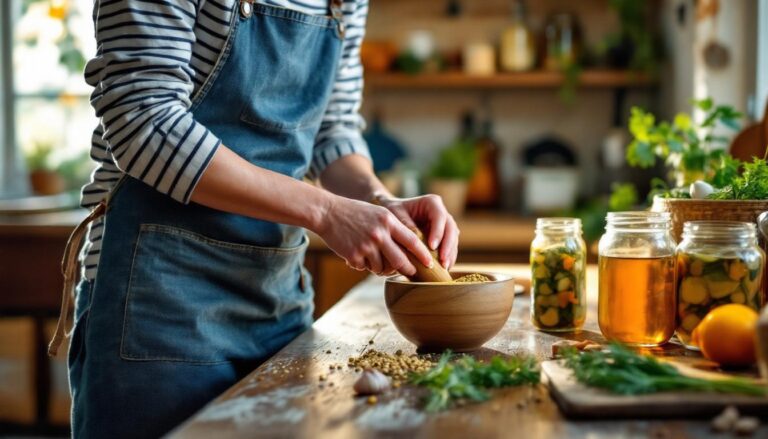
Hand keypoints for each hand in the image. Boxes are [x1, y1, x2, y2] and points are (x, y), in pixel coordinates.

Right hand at [315, 195, 432, 275]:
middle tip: (412, 273)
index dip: (423, 254)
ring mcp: (366, 246)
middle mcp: (379, 234)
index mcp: (388, 221)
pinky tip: (356, 254)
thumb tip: (408, 251)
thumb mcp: (379, 214)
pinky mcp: (354, 255)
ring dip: (380, 267)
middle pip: (400, 260)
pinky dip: (362, 265)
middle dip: (408, 269)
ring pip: (382, 267)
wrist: (328, 212)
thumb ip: (393, 228)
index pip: (412, 241)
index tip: (430, 263)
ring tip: (372, 258)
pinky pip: (365, 268)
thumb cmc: (355, 213)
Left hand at [376, 194, 458, 269]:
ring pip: (453, 239)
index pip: (439, 216)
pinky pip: (449, 247)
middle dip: (448, 246)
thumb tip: (415, 240)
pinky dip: (448, 257)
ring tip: (444, 268)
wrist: (393, 214)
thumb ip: (405, 224)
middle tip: (442, 262)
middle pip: (451, 228)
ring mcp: (444, 225)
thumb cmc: (393, 211)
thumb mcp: (395, 214)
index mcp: (431, 203)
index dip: (438, 232)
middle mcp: (441, 213)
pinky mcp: (443, 237)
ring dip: (450, 254)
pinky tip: (443, 269)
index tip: (432, 246)